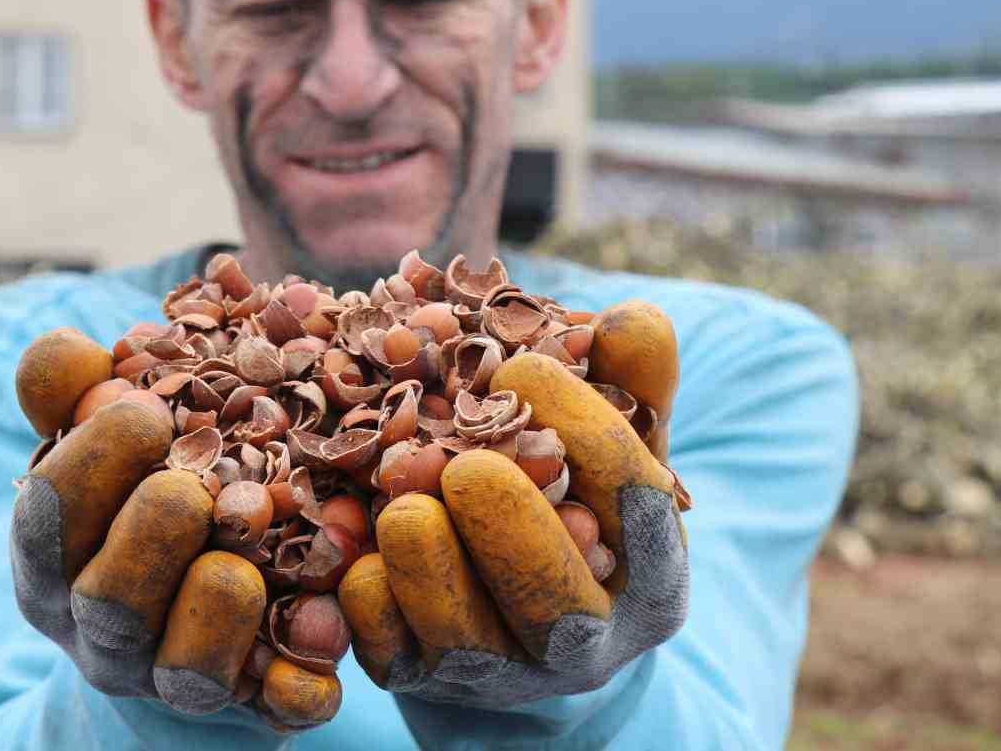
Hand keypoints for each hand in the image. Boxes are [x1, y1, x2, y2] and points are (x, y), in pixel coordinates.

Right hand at [9, 399, 344, 730]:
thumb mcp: (100, 444)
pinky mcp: (254, 707)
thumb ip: (78, 393)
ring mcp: (176, 679)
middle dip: (148, 539)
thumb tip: (68, 349)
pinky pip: (277, 708)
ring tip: (242, 562)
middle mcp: (106, 630)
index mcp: (57, 558)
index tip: (143, 411)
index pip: (49, 517)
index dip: (90, 465)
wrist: (182, 624)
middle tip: (190, 488)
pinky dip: (298, 681)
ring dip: (214, 612)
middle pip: (109, 602)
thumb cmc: (136, 499)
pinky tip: (324, 633)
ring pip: (186, 671)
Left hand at [337, 353, 689, 706]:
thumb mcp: (613, 440)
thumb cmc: (572, 497)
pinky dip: (368, 602)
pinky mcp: (419, 682)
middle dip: (512, 532)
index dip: (586, 434)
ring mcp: (499, 671)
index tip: (522, 366)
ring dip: (431, 569)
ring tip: (404, 506)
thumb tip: (631, 318)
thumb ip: (630, 381)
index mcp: (649, 570)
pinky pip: (389, 655)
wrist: (514, 610)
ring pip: (466, 640)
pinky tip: (351, 547)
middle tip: (466, 466)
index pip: (635, 507)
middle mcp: (584, 638)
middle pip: (559, 604)